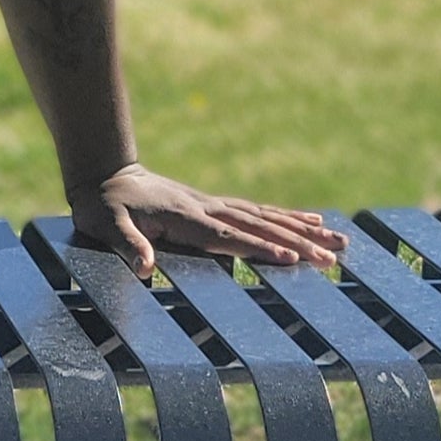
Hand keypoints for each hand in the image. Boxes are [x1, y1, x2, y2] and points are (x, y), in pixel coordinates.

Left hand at [69, 163, 347, 279]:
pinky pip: (255, 211)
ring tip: (339, 240)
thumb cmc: (102, 205)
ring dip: (302, 228)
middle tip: (334, 257)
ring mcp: (211, 204)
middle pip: (257, 225)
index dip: (257, 247)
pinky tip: (311, 220)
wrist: (103, 173)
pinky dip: (285, 216)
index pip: (227, 237)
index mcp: (183, 218)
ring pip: (264, 216)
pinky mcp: (213, 205)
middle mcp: (205, 208)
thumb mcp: (104, 224)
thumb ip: (125, 244)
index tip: (291, 258)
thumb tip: (145, 268)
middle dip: (296, 241)